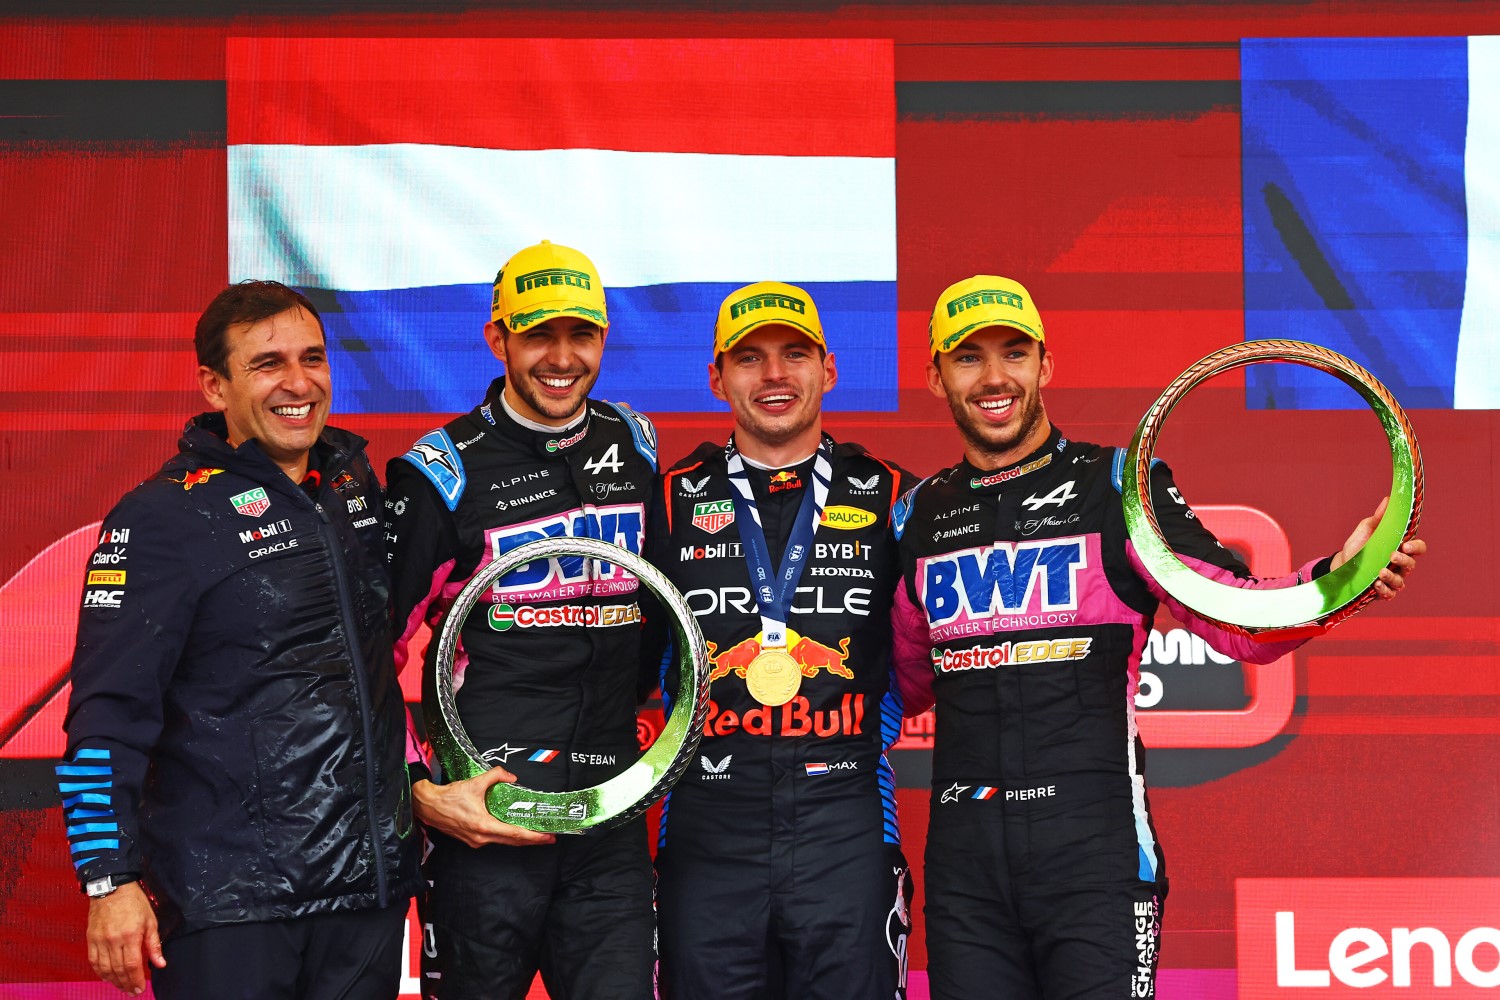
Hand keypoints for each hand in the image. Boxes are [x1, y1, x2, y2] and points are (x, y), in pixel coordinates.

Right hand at [86, 881, 164, 994]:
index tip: (140, 989)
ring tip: (122, 987)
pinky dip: (100, 972)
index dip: (136, 980)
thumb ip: (154, 945)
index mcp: (130, 936)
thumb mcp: (150, 921)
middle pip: (118, 970)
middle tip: (132, 991)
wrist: (112, 888)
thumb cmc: (134, 902)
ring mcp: (99, 941)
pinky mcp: (90, 939)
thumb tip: (160, 963)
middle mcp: (113, 940)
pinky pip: (94, 961)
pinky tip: (107, 977)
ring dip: (114, 981)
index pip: (132, 965)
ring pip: (104, 969)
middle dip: (126, 984)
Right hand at [412, 768, 555, 847]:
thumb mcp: (475, 782)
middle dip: (532, 840)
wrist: (428, 806)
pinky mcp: (471, 839)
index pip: (514, 833)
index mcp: (483, 825)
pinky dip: (506, 835)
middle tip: (548, 838)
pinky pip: (493, 839)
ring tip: (534, 834)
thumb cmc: (448, 797)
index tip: (546, 837)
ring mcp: (475, 840)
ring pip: (503, 841)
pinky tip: (513, 830)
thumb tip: (511, 777)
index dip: (533, 836)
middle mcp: (481, 837)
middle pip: (512, 841)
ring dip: (519, 838)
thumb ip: (496, 776)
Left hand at [1330, 496, 1426, 598]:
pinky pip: (1389, 594)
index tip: (1405, 544)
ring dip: (1392, 577)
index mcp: (1399, 548)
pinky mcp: (1381, 591)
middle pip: (1412, 565)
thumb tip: (1388, 499)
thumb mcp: (1367, 529)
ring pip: (1401, 581)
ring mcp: (1391, 579)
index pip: (1418, 548)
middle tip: (1392, 556)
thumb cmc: (1358, 545)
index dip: (1416, 547)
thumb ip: (1379, 517)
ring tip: (1380, 572)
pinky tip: (1376, 584)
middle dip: (1404, 561)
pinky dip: (1385, 590)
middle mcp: (1399, 565)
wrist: (1340, 563)